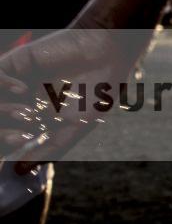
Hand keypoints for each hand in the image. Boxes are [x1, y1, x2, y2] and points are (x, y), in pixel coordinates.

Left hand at [0, 28, 151, 167]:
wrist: (108, 53)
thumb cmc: (98, 91)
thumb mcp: (75, 127)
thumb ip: (48, 150)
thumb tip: (18, 171)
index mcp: (36, 118)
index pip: (8, 136)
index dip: (7, 145)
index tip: (21, 146)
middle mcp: (22, 101)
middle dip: (2, 132)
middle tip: (20, 136)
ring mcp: (17, 81)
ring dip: (2, 111)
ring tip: (27, 112)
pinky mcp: (16, 62)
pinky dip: (2, 85)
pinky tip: (23, 89)